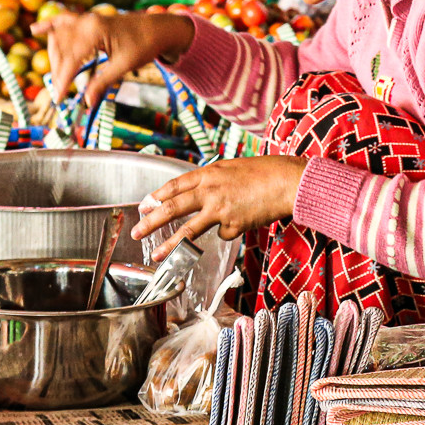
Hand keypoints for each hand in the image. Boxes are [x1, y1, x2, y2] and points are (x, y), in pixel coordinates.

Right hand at [34, 10, 195, 107]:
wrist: (158, 29)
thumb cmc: (144, 46)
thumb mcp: (124, 66)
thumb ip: (103, 82)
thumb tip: (87, 102)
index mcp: (95, 31)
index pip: (71, 58)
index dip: (63, 79)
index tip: (58, 97)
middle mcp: (87, 22)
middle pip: (61, 48)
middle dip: (58, 71)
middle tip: (60, 92)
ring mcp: (86, 19)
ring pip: (59, 37)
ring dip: (55, 56)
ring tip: (57, 76)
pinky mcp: (88, 20)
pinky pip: (64, 20)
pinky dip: (50, 25)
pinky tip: (35, 29)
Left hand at [132, 155, 307, 252]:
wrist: (288, 181)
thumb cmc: (266, 172)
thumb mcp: (233, 168)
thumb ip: (214, 180)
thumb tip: (199, 195)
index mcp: (209, 173)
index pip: (175, 185)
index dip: (157, 196)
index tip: (144, 204)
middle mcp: (210, 190)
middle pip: (173, 208)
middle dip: (151, 221)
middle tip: (137, 232)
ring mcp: (220, 209)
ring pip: (188, 230)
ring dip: (170, 244)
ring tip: (157, 255)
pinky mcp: (234, 225)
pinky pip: (224, 233)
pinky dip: (230, 230)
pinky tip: (245, 219)